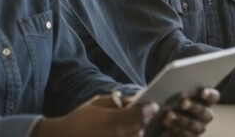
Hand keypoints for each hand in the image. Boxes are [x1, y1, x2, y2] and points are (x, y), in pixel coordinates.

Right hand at [33, 94, 157, 136]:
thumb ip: (116, 102)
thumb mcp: (97, 104)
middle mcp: (116, 134)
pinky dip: (130, 136)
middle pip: (141, 128)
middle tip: (146, 115)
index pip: (140, 114)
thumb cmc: (80, 119)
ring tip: (134, 125)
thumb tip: (133, 101)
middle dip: (144, 121)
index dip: (150, 109)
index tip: (154, 105)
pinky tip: (126, 131)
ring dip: (137, 131)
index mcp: (112, 119)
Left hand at [158, 88, 219, 136]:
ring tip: (168, 113)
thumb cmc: (173, 97)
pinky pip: (184, 133)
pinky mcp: (189, 135)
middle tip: (182, 102)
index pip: (214, 97)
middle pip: (203, 111)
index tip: (202, 91)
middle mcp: (206, 114)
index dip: (210, 94)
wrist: (165, 117)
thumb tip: (174, 89)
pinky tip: (165, 121)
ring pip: (193, 125)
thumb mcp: (175, 91)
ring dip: (181, 119)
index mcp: (207, 100)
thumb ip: (178, 88)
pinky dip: (174, 126)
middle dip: (193, 106)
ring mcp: (198, 127)